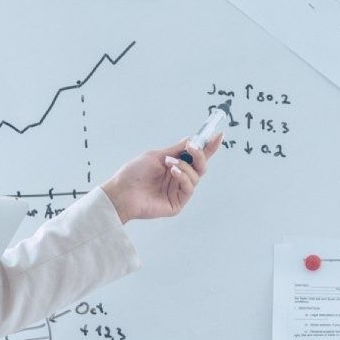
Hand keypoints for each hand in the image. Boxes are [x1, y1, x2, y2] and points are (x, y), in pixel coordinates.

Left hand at [99, 132, 221, 222]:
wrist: (122, 192)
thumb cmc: (134, 173)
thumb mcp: (156, 155)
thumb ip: (176, 149)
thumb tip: (191, 139)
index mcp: (174, 166)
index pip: (194, 157)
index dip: (208, 147)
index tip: (218, 135)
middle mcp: (178, 179)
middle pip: (200, 166)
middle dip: (201, 155)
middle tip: (193, 147)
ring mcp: (178, 191)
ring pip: (196, 176)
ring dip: (185, 166)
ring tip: (169, 163)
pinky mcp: (177, 203)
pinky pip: (189, 188)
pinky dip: (183, 177)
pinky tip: (173, 172)